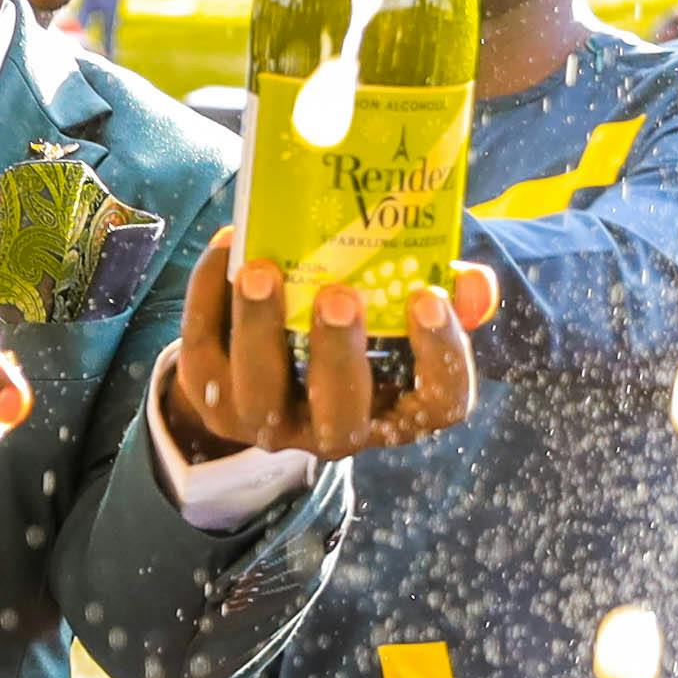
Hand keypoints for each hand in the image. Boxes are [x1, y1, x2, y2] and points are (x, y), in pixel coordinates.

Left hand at [163, 252, 489, 463]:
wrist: (268, 366)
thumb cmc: (356, 332)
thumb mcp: (404, 316)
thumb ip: (449, 296)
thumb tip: (472, 283)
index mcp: (398, 408)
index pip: (439, 404)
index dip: (442, 358)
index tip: (429, 298)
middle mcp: (336, 431)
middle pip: (343, 415)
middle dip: (338, 354)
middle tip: (337, 293)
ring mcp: (271, 424)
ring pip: (260, 394)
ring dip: (259, 330)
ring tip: (262, 271)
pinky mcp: (213, 401)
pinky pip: (204, 355)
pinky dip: (208, 298)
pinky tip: (228, 246)